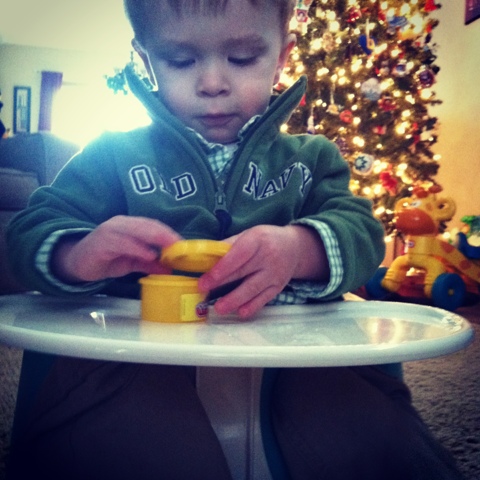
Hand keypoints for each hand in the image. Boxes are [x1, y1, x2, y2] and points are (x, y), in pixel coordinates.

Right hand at [52, 216, 182, 282]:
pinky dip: (137, 248)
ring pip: (136, 231)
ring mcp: (110, 231)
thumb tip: (168, 268)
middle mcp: (121, 224)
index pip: (153, 225)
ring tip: (170, 248)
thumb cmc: (106, 259)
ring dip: (155, 239)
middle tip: (180, 245)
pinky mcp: (101, 242)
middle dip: (165, 235)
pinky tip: (148, 254)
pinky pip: (122, 243)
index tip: (184, 244)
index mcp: (130, 225)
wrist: (76, 263)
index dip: (169, 233)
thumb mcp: (132, 262)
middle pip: (148, 225)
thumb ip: (149, 263)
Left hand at [198, 224, 328, 317]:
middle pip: (243, 272)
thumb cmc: (265, 240)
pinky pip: (264, 298)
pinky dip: (252, 306)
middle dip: (222, 283)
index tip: (206, 278)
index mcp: (258, 240)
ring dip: (235, 300)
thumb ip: (229, 246)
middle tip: (204, 292)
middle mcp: (268, 256)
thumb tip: (205, 258)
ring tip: (219, 308)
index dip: (222, 268)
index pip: (238, 255)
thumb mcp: (248, 235)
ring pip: (253, 288)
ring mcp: (275, 273)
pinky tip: (240, 312)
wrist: (295, 248)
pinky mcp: (279, 287)